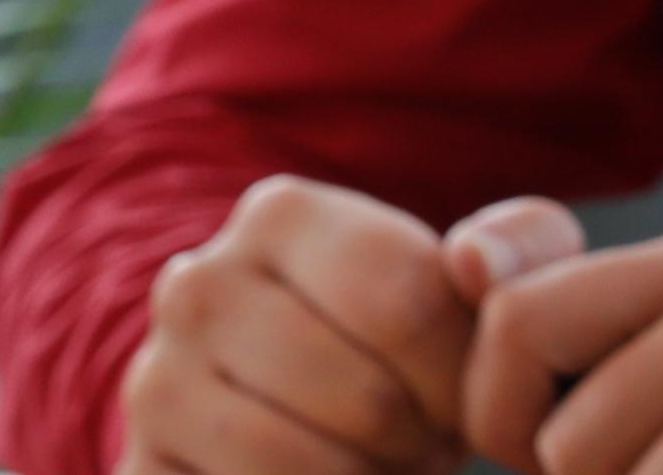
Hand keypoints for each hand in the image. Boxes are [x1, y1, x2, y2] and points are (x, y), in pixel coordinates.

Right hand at [119, 175, 486, 473]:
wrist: (297, 408)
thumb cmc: (411, 340)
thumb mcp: (481, 280)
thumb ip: (522, 247)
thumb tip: (475, 264)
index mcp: (281, 213)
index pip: (407, 306)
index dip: (462, 378)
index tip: (472, 397)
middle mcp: (197, 284)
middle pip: (365, 397)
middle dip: (423, 440)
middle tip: (428, 441)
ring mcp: (154, 378)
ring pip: (301, 466)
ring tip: (385, 462)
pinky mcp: (141, 469)